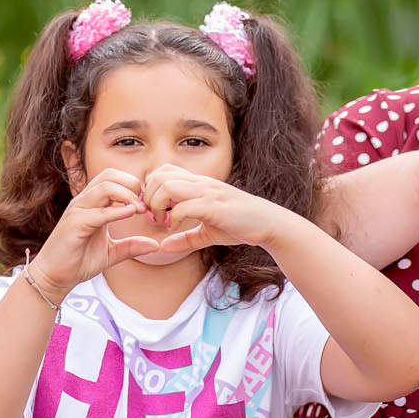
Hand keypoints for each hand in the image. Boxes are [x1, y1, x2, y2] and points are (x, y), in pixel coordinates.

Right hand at [29, 169, 162, 296]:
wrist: (54, 277)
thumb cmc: (79, 261)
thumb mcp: (112, 252)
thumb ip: (131, 246)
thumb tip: (155, 245)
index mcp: (93, 204)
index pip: (113, 178)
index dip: (133, 186)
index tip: (146, 205)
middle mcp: (84, 202)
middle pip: (110, 175)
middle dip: (132, 185)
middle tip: (145, 204)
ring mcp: (78, 211)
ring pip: (104, 187)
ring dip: (127, 195)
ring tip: (140, 210)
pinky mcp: (75, 224)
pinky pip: (98, 212)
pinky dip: (117, 211)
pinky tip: (130, 214)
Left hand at [141, 166, 293, 254]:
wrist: (269, 224)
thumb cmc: (239, 226)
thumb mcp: (207, 233)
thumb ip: (184, 239)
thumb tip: (162, 247)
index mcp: (198, 183)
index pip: (163, 171)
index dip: (151, 189)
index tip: (153, 210)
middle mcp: (201, 183)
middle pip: (159, 176)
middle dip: (149, 197)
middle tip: (155, 217)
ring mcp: (208, 193)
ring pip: (168, 186)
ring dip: (158, 205)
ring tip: (163, 221)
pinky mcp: (214, 206)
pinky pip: (184, 206)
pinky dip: (173, 217)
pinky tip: (175, 227)